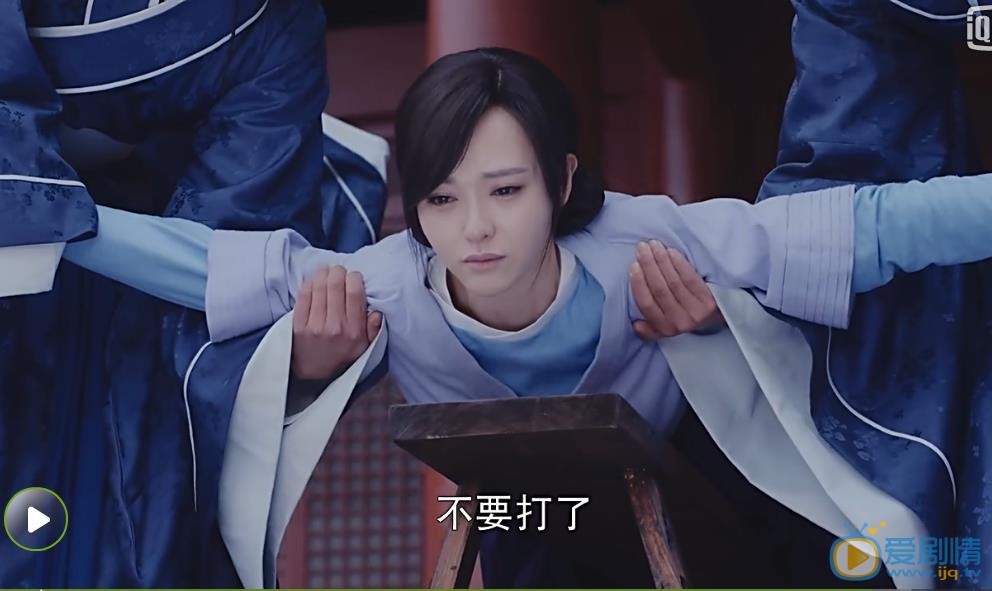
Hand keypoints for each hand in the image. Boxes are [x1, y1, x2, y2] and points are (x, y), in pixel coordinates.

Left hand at [291, 265, 382, 380]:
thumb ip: (373, 329)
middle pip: (335, 285)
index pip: (355, 293)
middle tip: (339, 270)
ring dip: (323, 273)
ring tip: (326, 271)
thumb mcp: (364, 348)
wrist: (312, 373)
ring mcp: (314, 326)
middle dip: (338, 272)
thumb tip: (377, 311)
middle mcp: (335, 327)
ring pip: (319, 287)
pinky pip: (304, 295)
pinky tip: (314, 280)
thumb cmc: (341, 356)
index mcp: (354, 331)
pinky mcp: (298, 325)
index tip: (353, 276)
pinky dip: (309, 283)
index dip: (354, 278)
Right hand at [630, 240, 723, 340]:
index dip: (639, 284)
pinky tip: (671, 251)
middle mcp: (679, 322)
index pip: (647, 304)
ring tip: (654, 245)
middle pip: (659, 290)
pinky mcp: (708, 301)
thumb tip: (636, 324)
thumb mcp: (666, 328)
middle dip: (649, 266)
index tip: (634, 265)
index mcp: (665, 328)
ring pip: (674, 282)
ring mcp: (695, 311)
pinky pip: (690, 278)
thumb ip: (650, 328)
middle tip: (642, 248)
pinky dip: (679, 263)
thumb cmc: (684, 318)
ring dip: (662, 260)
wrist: (717, 319)